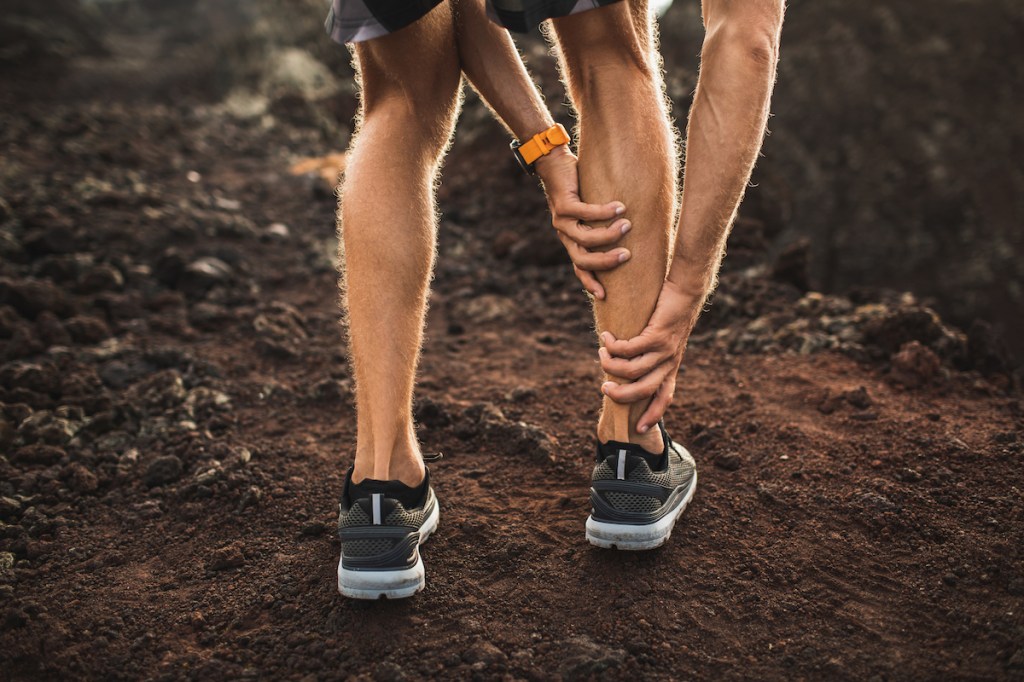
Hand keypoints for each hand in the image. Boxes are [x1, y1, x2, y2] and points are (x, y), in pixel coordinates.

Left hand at [534, 146, 630, 299]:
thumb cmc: (577, 187)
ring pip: (585, 238)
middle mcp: (564, 234)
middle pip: (582, 259)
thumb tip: (631, 232)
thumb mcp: (589, 211)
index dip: (589, 282)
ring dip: (608, 234)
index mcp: (570, 240)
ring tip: (627, 225)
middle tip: (627, 256)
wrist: (553, 162)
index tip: (603, 296)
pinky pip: (586, 213)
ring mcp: (561, 220)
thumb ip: (602, 224)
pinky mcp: (563, 204)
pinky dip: (604, 212)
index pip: (579, 268)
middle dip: (605, 261)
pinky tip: (620, 207)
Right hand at [598, 284, 704, 431]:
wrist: (686, 292)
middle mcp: (669, 362)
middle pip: (643, 390)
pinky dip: (613, 346)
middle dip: (621, 395)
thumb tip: (625, 363)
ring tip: (601, 354)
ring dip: (611, 365)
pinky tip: (606, 338)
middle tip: (604, 388)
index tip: (639, 428)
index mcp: (671, 367)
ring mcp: (664, 350)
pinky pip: (629, 349)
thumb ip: (649, 354)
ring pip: (633, 370)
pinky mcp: (657, 335)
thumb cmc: (670, 314)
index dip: (653, 414)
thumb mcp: (664, 339)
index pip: (664, 397)